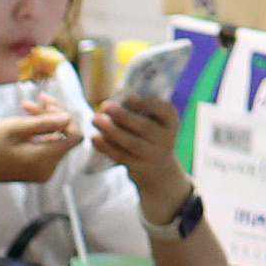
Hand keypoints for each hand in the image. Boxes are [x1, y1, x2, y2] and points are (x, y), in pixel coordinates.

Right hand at [0, 103, 89, 197]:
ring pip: (55, 139)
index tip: (48, 105)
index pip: (75, 136)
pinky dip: (39, 132)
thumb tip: (69, 117)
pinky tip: (25, 118)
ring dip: (45, 121)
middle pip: (65, 137)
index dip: (67, 118)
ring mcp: (42, 170)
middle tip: (38, 98)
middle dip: (54, 115)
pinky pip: (45, 146)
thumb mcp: (14, 128)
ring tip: (27, 104)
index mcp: (45, 160)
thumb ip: (44, 123)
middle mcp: (48, 169)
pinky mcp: (34, 169)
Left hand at [90, 90, 192, 215]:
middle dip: (124, 116)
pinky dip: (106, 147)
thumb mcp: (154, 120)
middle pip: (145, 127)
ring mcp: (153, 155)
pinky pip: (121, 156)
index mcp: (171, 121)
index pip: (165, 111)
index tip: (128, 97)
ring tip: (95, 119)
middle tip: (105, 106)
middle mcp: (166, 138)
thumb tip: (112, 103)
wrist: (158, 168)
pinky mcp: (138, 167)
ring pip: (132, 143)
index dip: (147, 104)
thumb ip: (137, 109)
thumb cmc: (150, 133)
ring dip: (111, 131)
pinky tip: (95, 137)